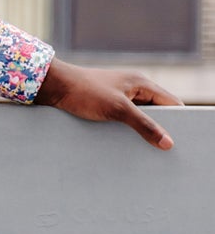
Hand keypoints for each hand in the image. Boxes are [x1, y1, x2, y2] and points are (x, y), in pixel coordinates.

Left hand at [35, 56, 180, 150]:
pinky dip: (127, 130)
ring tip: (145, 150)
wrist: (53, 87)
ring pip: (140, 116)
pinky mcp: (106, 104)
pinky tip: (125, 145)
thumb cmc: (84, 92)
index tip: (180, 140)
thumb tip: (167, 143)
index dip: (179, 120)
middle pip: (157, 111)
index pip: (171, 102)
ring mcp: (119, 96)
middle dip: (160, 128)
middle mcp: (133, 88)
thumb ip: (144, 125)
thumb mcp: (117, 110)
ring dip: (142, 131)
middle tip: (163, 150)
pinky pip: (124, 119)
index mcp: (141, 83)